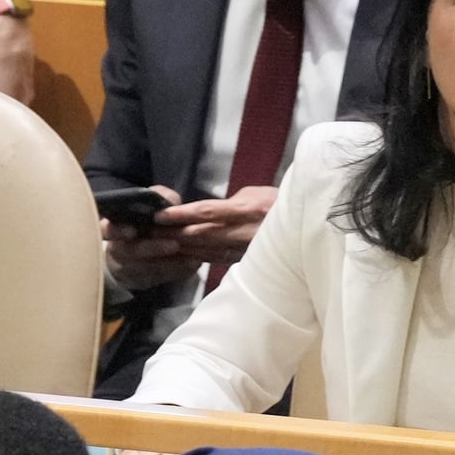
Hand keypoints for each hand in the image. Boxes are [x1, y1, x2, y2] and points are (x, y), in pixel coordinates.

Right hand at [103, 186, 198, 290]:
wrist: (138, 250)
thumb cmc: (145, 223)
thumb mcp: (150, 206)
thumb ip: (160, 198)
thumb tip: (170, 201)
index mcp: (114, 228)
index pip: (107, 229)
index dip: (117, 231)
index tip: (131, 231)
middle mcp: (118, 249)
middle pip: (132, 251)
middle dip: (153, 248)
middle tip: (174, 245)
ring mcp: (129, 267)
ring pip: (148, 267)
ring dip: (170, 262)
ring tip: (191, 257)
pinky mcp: (143, 279)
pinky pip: (161, 276)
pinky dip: (178, 270)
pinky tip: (193, 264)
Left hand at [153, 185, 277, 263]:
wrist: (305, 228)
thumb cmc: (281, 203)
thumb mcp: (257, 194)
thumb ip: (231, 203)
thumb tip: (211, 211)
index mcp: (247, 210)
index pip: (208, 212)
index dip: (183, 214)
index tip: (161, 214)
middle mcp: (243, 231)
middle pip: (201, 234)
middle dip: (174, 233)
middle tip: (149, 231)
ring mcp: (243, 249)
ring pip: (205, 249)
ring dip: (180, 247)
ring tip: (157, 243)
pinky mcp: (244, 260)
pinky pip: (216, 259)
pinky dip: (196, 257)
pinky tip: (181, 256)